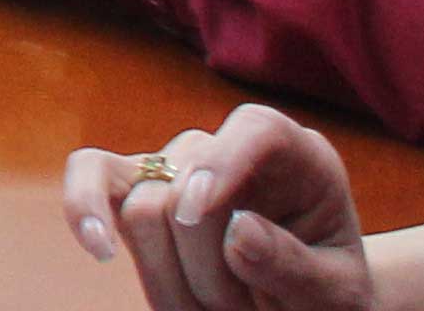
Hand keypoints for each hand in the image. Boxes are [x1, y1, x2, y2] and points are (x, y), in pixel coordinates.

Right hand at [67, 106, 374, 309]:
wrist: (299, 309)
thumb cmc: (326, 298)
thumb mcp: (338, 293)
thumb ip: (295, 264)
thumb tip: (237, 230)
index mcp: (300, 160)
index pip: (257, 129)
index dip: (223, 161)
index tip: (198, 209)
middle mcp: (233, 150)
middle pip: (190, 187)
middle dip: (210, 270)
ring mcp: (179, 165)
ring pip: (142, 206)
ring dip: (171, 279)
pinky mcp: (134, 187)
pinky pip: (90, 176)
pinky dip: (85, 210)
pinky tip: (99, 250)